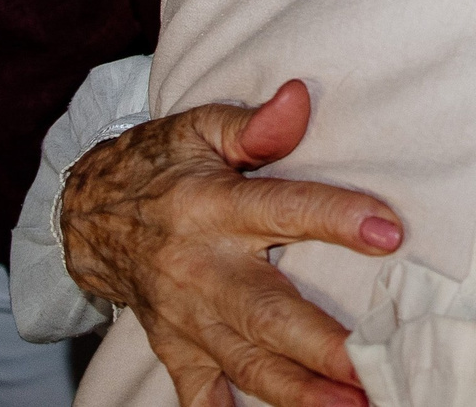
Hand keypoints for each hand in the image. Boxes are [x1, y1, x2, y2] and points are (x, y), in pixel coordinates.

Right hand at [60, 79, 402, 406]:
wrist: (87, 213)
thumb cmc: (162, 164)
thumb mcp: (200, 127)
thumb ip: (253, 123)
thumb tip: (298, 99)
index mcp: (214, 206)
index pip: (284, 210)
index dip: (336, 219)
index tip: (388, 232)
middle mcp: (200, 268)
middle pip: (267, 311)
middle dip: (321, 344)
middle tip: (374, 365)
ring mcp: (185, 316)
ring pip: (246, 362)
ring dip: (298, 391)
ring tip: (353, 404)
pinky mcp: (174, 346)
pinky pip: (200, 395)